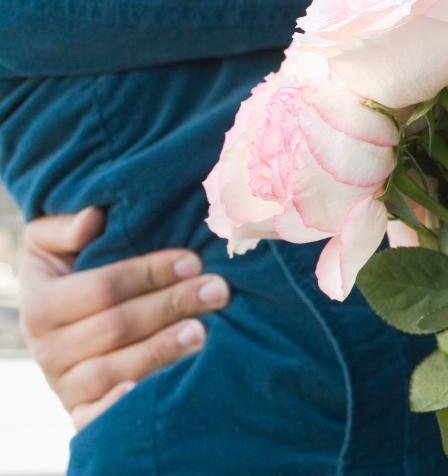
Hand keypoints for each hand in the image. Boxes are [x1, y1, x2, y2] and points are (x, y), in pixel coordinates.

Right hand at [17, 207, 229, 429]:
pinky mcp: (80, 414)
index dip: (148, 273)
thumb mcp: (53, 247)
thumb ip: (64, 228)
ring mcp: (64, 385)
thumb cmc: (72, 276)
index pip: (101, 288)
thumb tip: (93, 218)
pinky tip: (156, 389)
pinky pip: (96, 418)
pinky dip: (122, 406)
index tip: (193, 261)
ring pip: (114, 369)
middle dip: (171, 305)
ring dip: (161, 350)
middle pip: (116, 327)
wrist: (64, 330)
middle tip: (217, 290)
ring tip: (204, 331)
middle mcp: (47, 349)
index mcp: (41, 304)